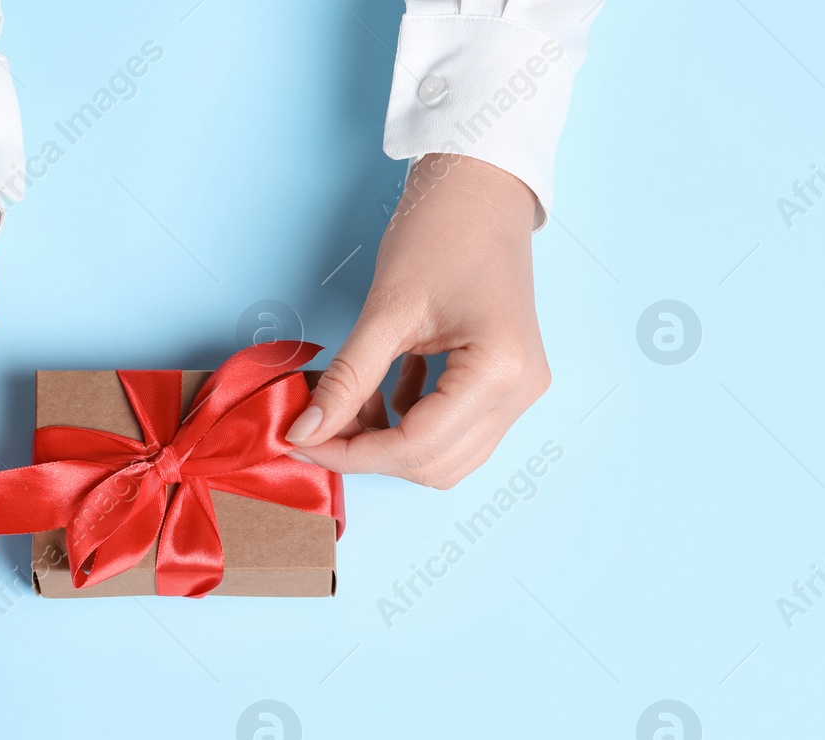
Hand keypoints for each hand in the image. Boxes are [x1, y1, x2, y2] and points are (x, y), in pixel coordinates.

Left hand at [285, 155, 549, 487]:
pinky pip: (459, 432)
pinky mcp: (510, 383)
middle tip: (318, 428)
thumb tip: (307, 432)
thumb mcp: (386, 309)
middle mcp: (521, 390)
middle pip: (435, 465)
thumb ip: (347, 379)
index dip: (351, 454)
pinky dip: (414, 423)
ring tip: (353, 403)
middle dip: (371, 454)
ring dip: (393, 444)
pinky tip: (388, 388)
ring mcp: (522, 390)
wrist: (481, 187)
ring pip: (448, 459)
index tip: (302, 441)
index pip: (416, 447)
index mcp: (499, 370)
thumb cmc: (442, 230)